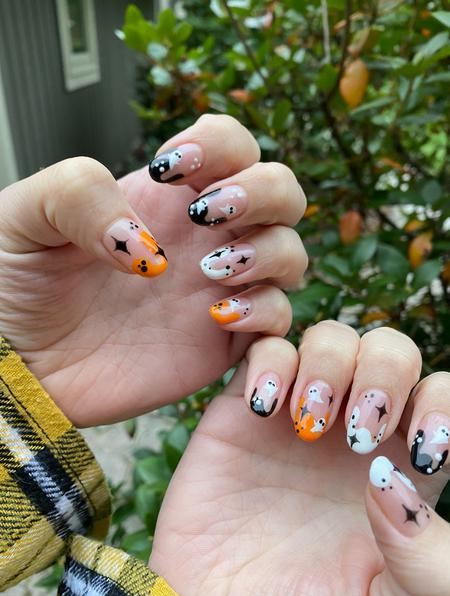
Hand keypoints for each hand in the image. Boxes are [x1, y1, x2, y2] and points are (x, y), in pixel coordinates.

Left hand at [0, 115, 305, 424]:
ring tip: (209, 271)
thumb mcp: (25, 213)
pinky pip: (278, 320)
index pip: (231, 145)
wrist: (15, 363)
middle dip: (262, 192)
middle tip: (205, 213)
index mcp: (165, 197)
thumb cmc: (13, 282)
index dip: (221, 145)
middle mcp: (203, 238)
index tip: (170, 169)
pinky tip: (215, 316)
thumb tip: (152, 245)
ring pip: (290, 253)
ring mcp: (217, 289)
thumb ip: (82, 194)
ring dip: (268, 251)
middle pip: (281, 192)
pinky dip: (265, 311)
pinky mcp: (221, 343)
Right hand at [151, 323, 449, 595]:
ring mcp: (298, 409)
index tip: (428, 453)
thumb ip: (429, 556)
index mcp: (401, 463)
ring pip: (330, 338)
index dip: (442, 405)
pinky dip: (271, 362)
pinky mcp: (245, 406)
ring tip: (309, 424)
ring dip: (329, 364)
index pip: (439, 396)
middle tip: (360, 433)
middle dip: (384, 373)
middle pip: (388, 349)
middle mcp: (352, 425)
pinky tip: (265, 410)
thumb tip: (395, 482)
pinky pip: (266, 350)